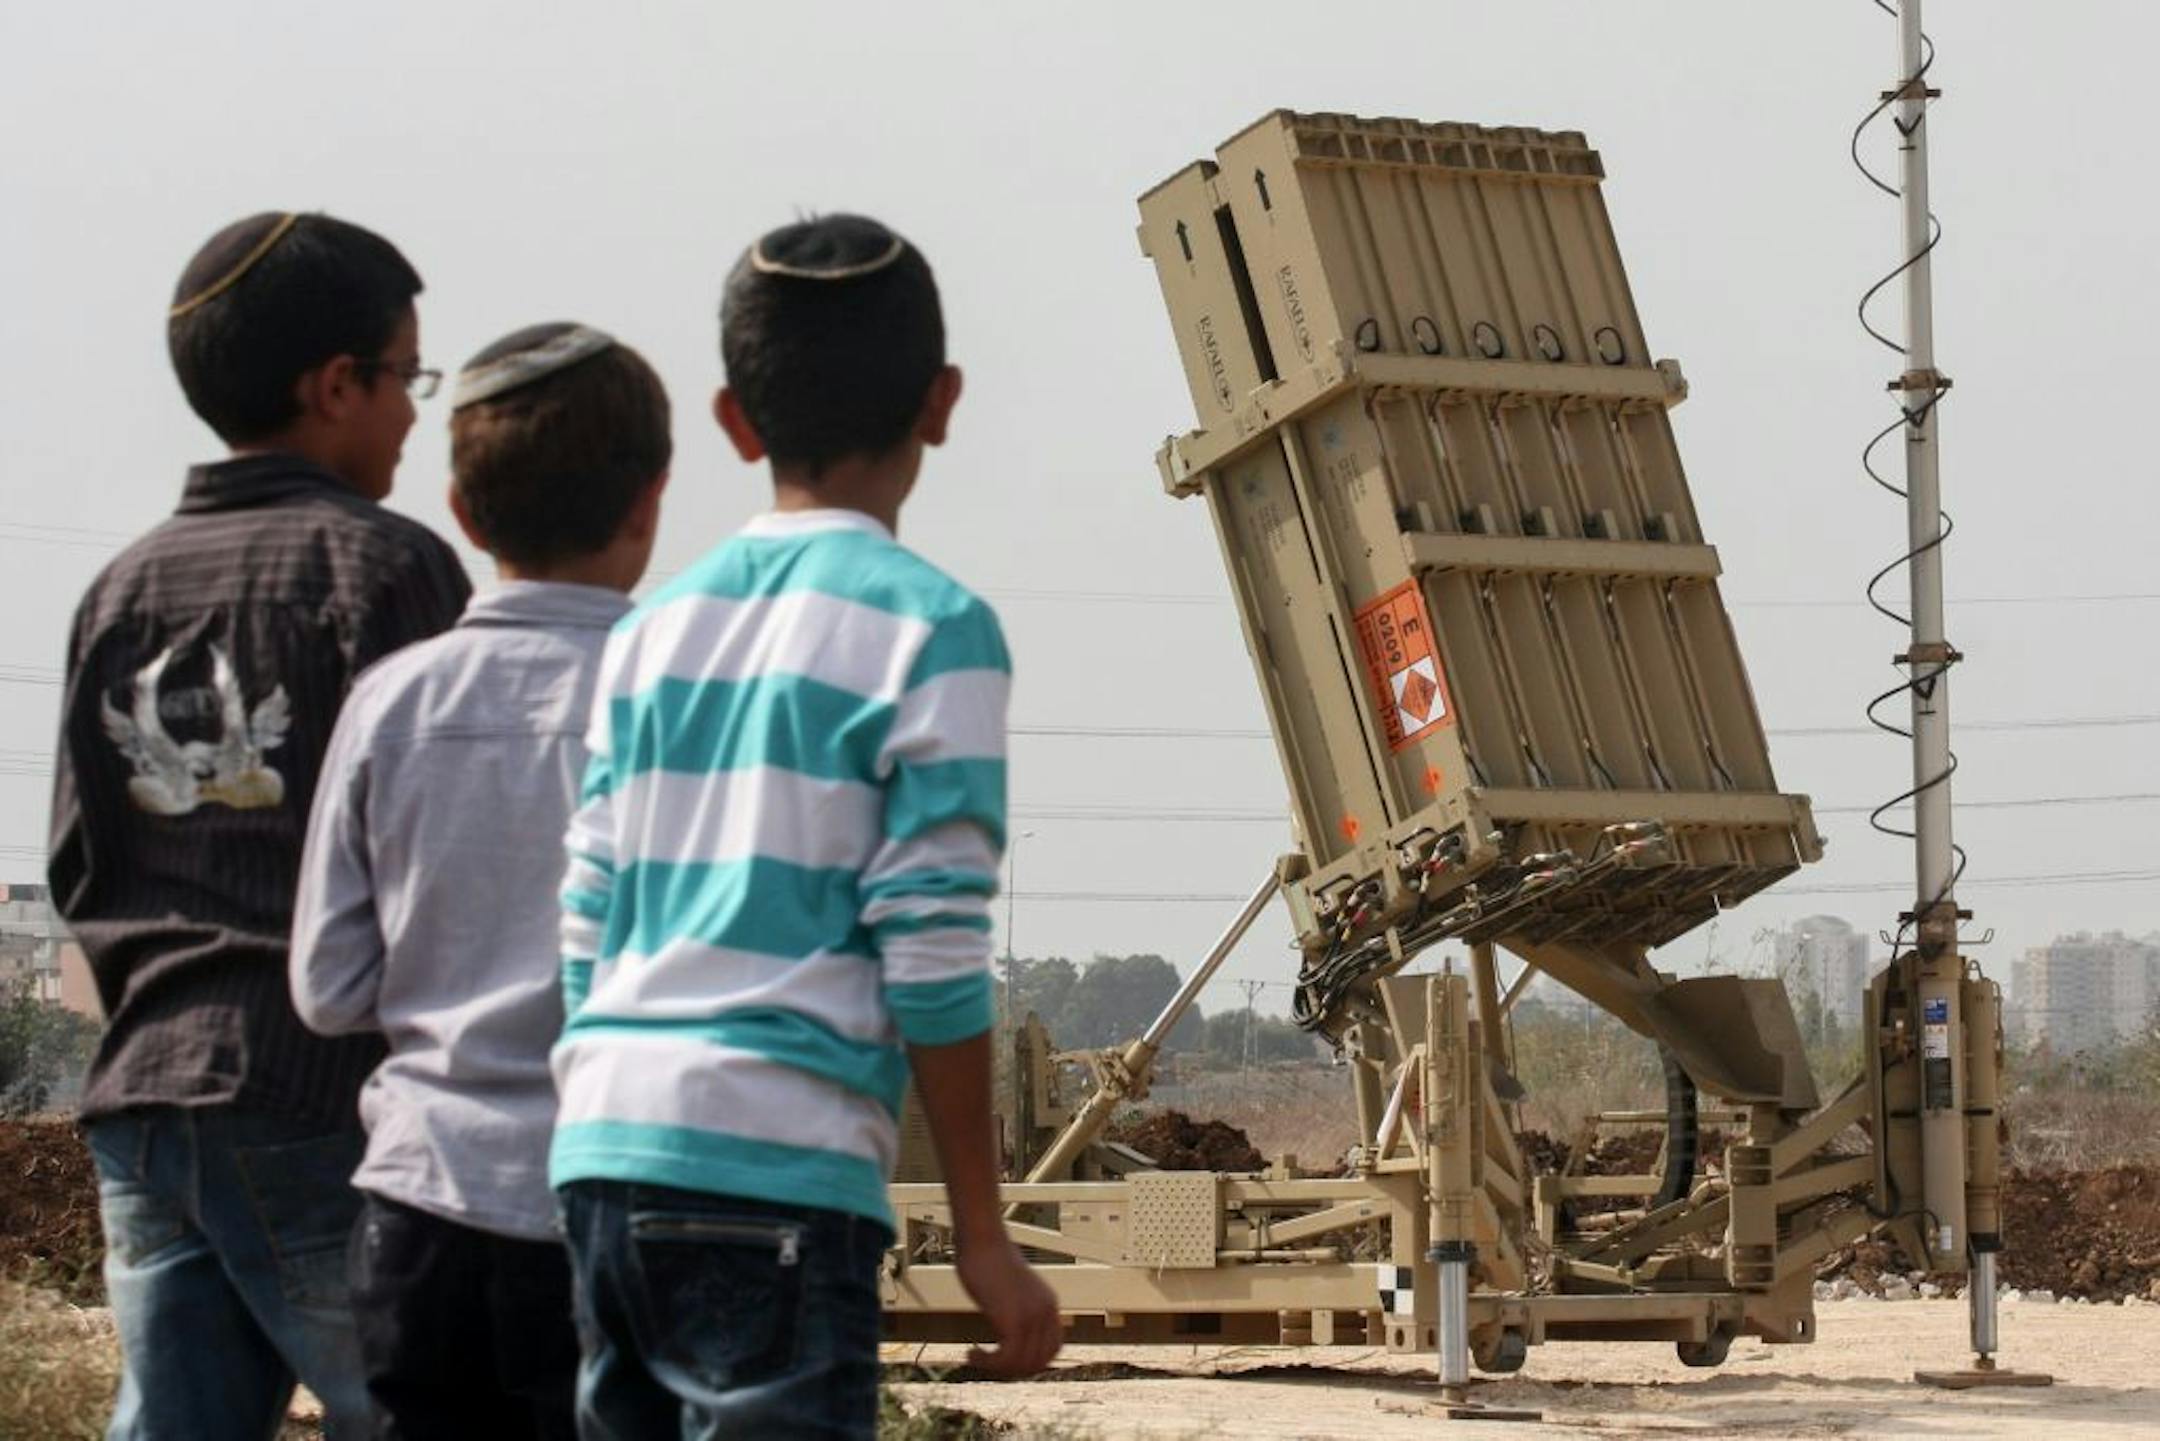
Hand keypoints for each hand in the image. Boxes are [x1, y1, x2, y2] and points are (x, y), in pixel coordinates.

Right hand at [954, 1234, 1060, 1376]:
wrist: (982, 1240)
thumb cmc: (989, 1260)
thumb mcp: (1013, 1289)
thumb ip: (1017, 1308)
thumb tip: (1007, 1329)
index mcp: (1049, 1305)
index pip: (1054, 1349)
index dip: (1032, 1362)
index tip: (1008, 1361)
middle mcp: (1045, 1312)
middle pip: (1038, 1362)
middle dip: (1012, 1370)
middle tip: (988, 1362)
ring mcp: (1031, 1316)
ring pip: (1022, 1364)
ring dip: (996, 1368)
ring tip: (976, 1357)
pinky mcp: (1012, 1319)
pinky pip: (1006, 1358)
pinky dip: (987, 1362)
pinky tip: (971, 1353)